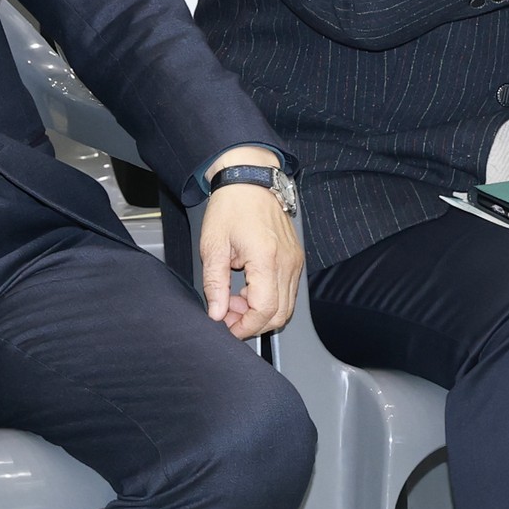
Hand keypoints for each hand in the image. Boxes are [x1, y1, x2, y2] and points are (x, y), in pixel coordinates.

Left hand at [197, 173, 299, 338]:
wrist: (250, 180)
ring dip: (261, 311)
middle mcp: (287, 262)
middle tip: (228, 313)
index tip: (228, 327)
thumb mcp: (213, 245)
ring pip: (286, 306)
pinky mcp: (295, 259)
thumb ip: (214, 283)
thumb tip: (216, 313)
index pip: (265, 310)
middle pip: (280, 314)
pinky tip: (248, 287)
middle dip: (253, 322)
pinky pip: (287, 290)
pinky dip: (269, 297)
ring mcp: (295, 261)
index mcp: (267, 258)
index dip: (246, 326)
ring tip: (235, 298)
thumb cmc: (231, 206)